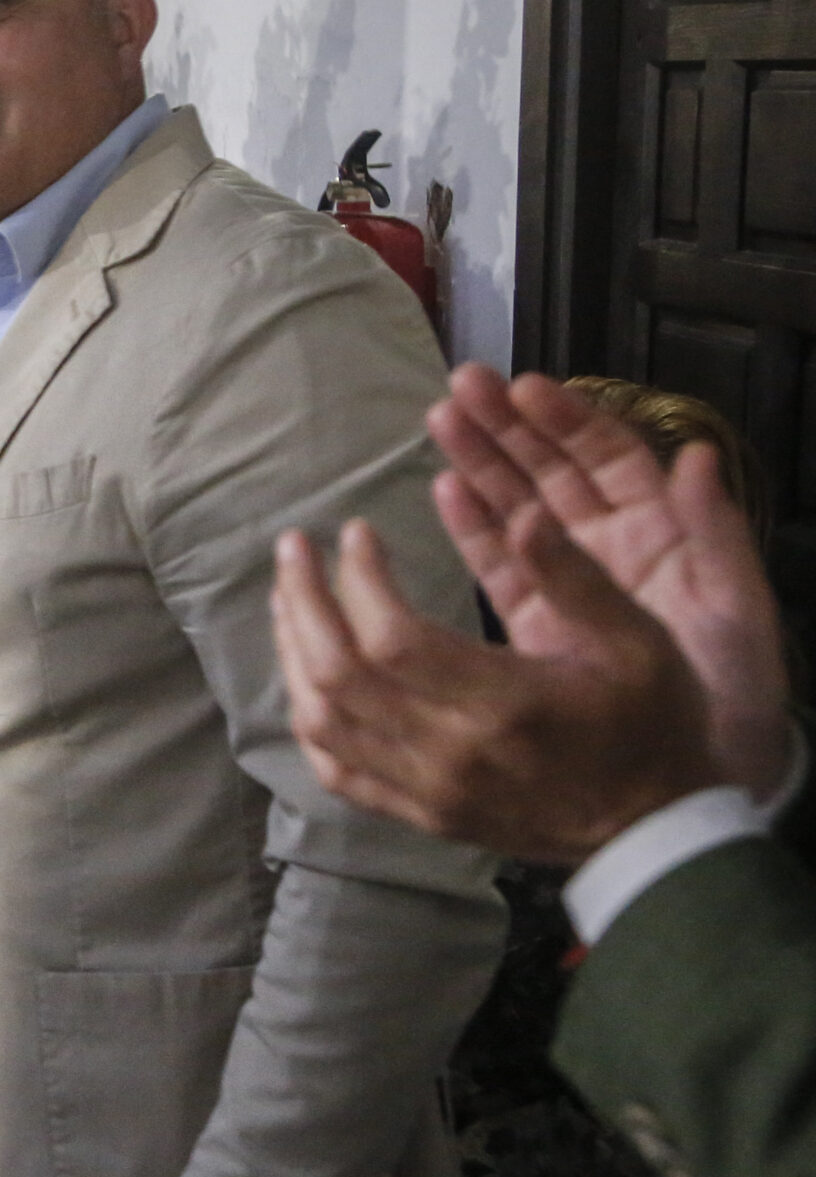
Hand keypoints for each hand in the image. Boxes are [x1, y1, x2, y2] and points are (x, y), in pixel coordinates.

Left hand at [272, 508, 719, 863]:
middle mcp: (451, 752)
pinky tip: (301, 673)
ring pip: (321, 721)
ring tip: (288, 597)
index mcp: (503, 703)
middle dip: (304, 600)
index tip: (355, 533)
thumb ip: (574, 576)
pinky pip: (335, 770)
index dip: (358, 579)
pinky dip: (307, 718)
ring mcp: (427, 791)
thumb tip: (522, 513)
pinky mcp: (419, 816)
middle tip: (293, 548)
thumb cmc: (651, 725)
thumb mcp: (638, 640)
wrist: (655, 833)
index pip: (391, 637)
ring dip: (290, 652)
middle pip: (335, 673)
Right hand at [431, 363, 792, 796]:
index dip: (568, 419)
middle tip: (460, 386)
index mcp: (665, 538)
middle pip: (553, 473)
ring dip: (481, 464)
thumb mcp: (739, 614)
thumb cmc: (733, 701)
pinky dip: (472, 527)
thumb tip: (695, 456)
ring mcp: (570, 589)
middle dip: (508, 428)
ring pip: (519, 510)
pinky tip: (443, 491)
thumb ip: (716, 534)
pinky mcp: (537, 628)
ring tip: (438, 422)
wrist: (699, 789)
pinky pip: (500, 568)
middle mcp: (613, 552)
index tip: (525, 386)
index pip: (610, 460)